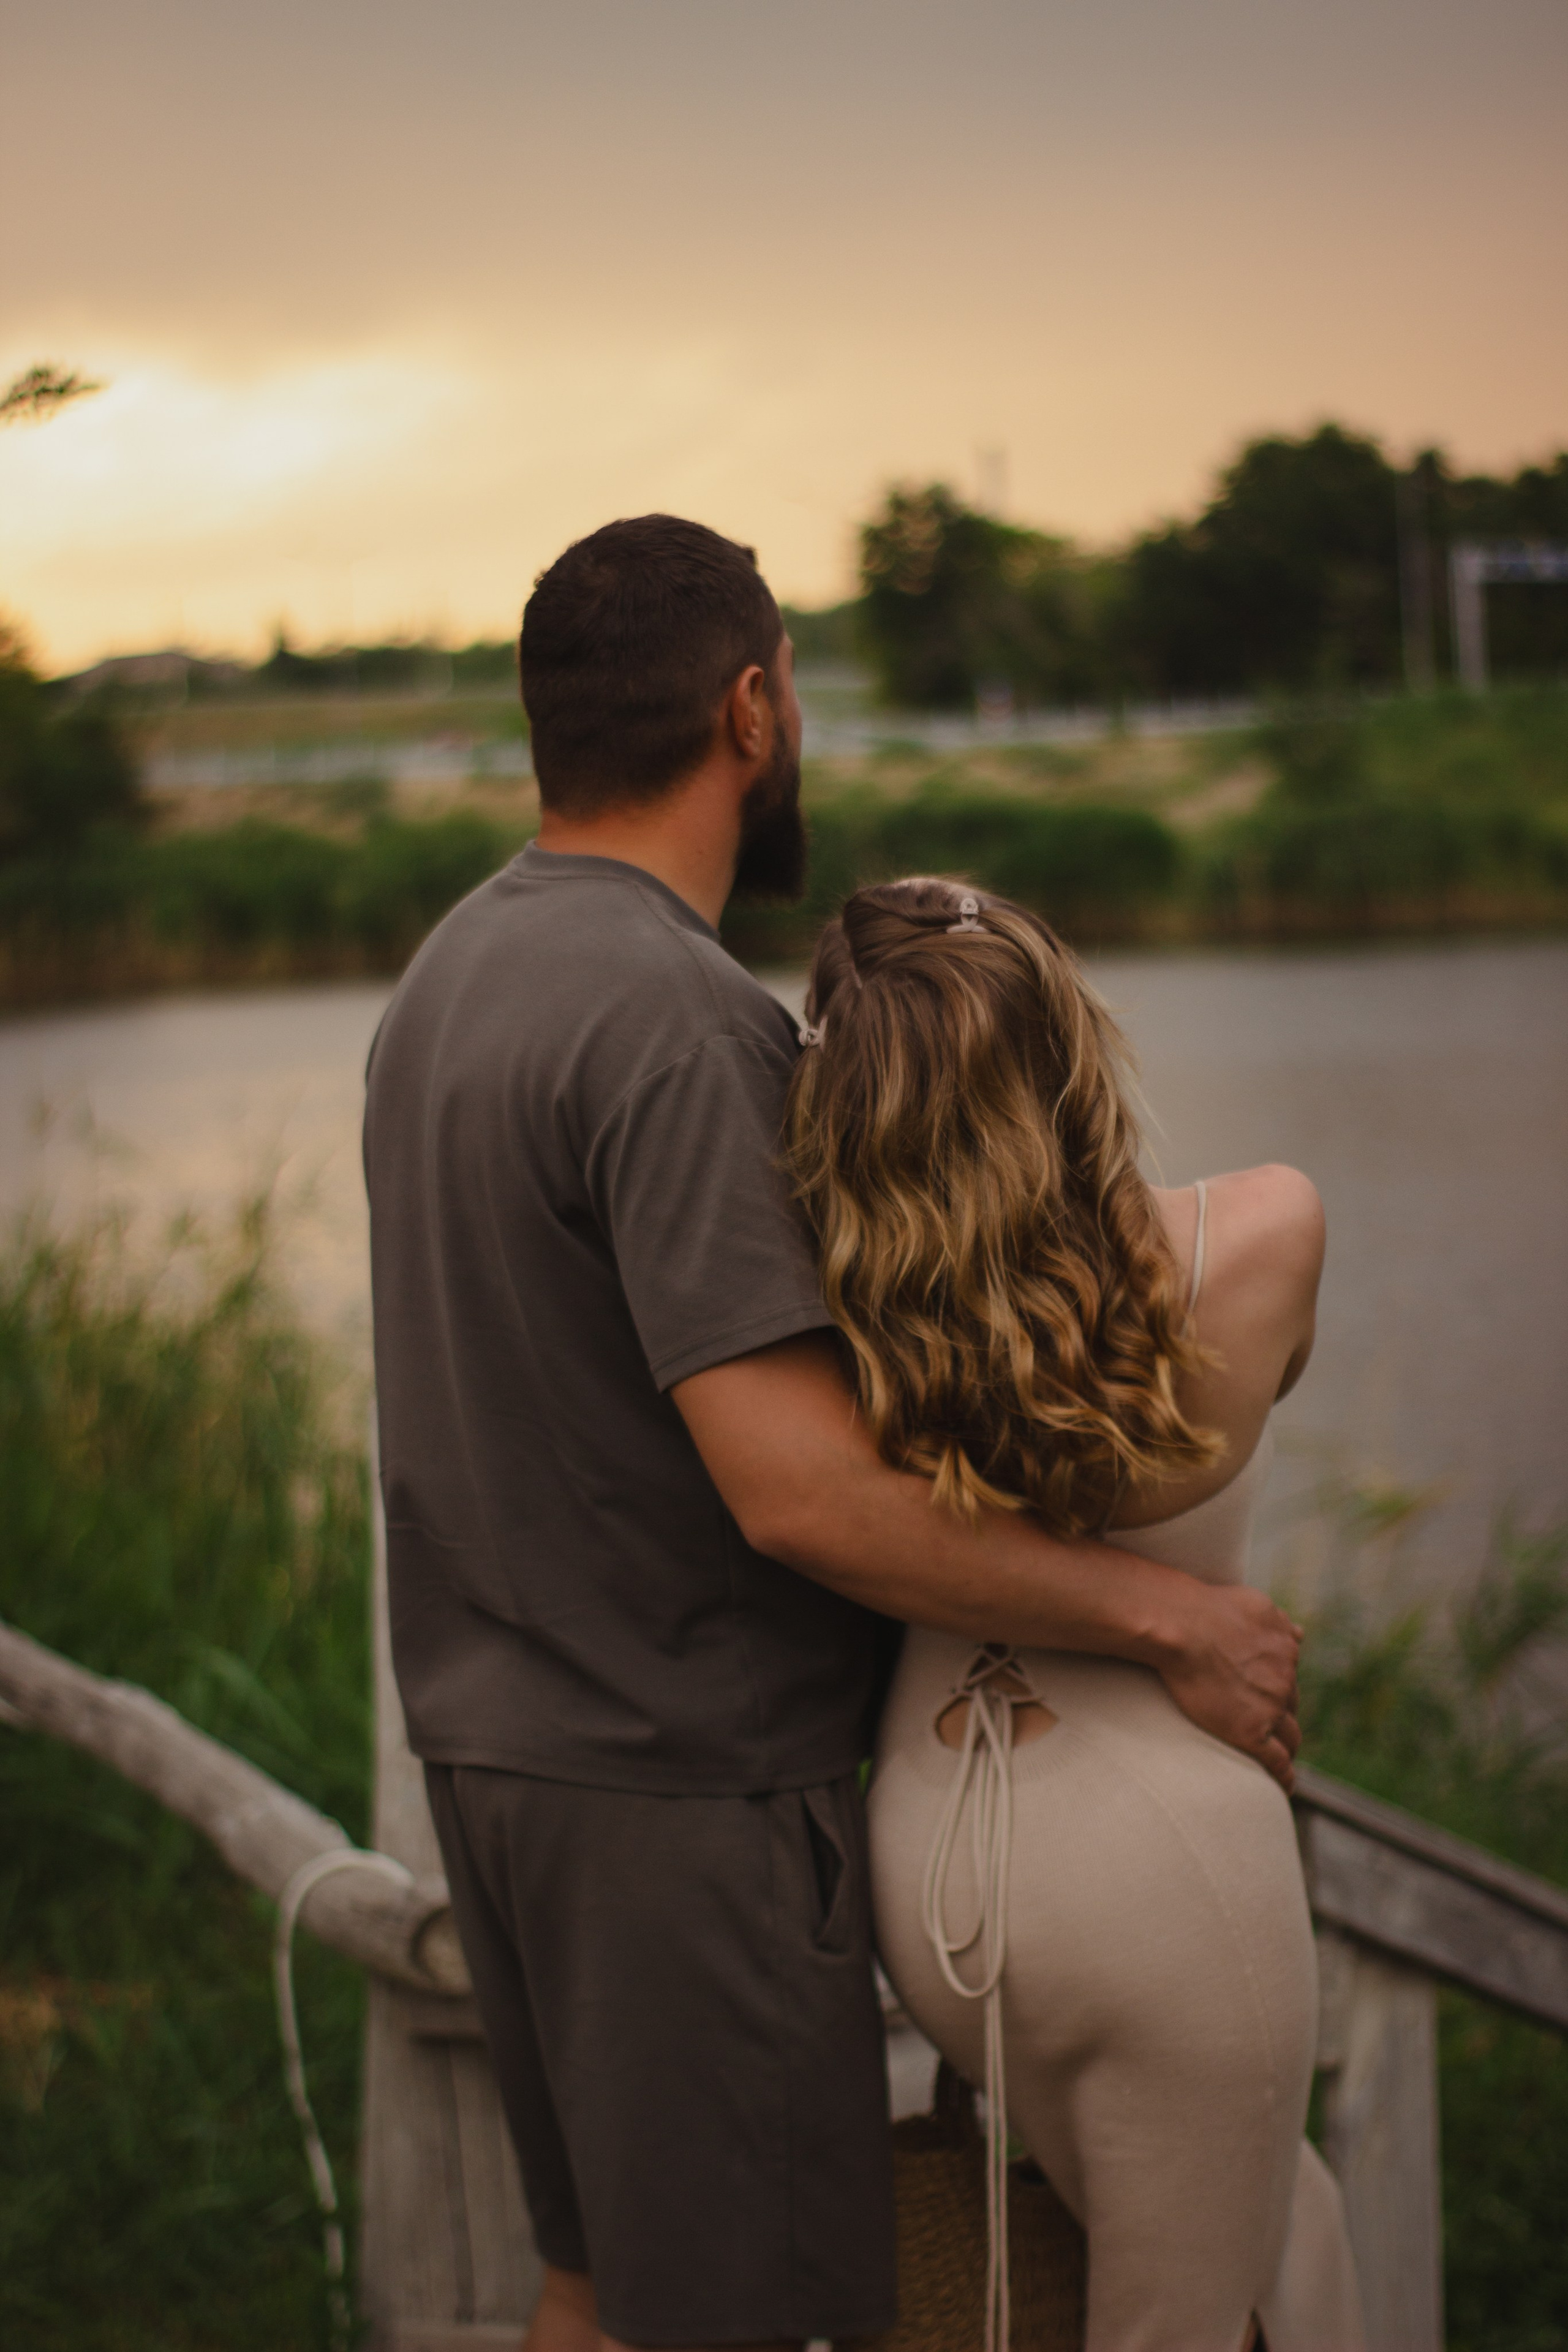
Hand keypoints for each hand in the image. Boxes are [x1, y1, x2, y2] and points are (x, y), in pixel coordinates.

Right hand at [1156, 1583, 1302, 1790]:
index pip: (1289, 1677)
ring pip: (1290, 1736)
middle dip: (1284, 1716)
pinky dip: (1284, 1776)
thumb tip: (1300, 1632)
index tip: (1274, 1700)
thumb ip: (1279, 1621)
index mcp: (1285, 1649)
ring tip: (1283, 1760)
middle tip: (1271, 1728)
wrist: (1182, 1627)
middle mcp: (1284, 1680)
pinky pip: (1277, 1761)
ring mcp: (1271, 1708)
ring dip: (1289, 1747)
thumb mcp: (1255, 1604)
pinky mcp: (1251, 1732)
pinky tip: (1284, 1785)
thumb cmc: (1208, 1608)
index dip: (1281, 1690)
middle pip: (1291, 1706)